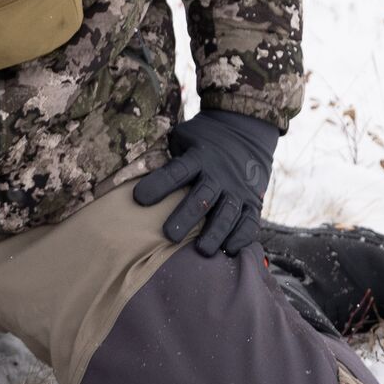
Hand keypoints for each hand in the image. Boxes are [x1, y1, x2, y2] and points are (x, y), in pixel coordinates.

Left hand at [133, 109, 277, 257]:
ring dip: (216, 232)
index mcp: (198, 156)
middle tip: (169, 236)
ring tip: (202, 251)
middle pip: (202, 196)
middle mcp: (219, 174)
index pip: (177, 171)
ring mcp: (238, 189)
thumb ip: (165, 153)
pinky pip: (250, 221)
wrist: (245, 132)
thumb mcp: (183, 137)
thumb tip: (130, 170)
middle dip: (186, 216)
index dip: (159, 184)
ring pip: (227, 212)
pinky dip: (242, 236)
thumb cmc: (203, 140)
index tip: (139, 199)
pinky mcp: (253, 201)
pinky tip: (230, 250)